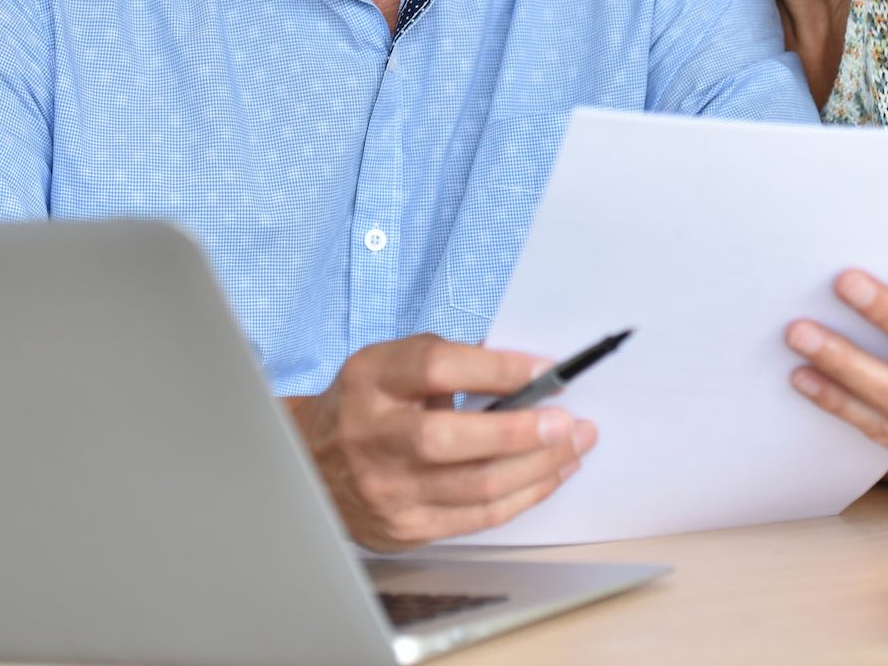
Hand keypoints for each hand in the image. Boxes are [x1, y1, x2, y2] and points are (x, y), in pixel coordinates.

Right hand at [284, 333, 596, 549]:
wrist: (312, 464)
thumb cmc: (370, 405)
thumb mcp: (392, 365)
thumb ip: (449, 360)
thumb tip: (527, 372)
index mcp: (371, 380)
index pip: (438, 368)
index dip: (497, 368)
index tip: (546, 370)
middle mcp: (373, 435)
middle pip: (453, 438)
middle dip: (522, 431)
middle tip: (569, 422)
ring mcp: (387, 488)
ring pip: (476, 485)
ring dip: (539, 467)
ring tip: (575, 446)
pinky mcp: (405, 527)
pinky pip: (478, 517)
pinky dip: (524, 495)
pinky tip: (550, 475)